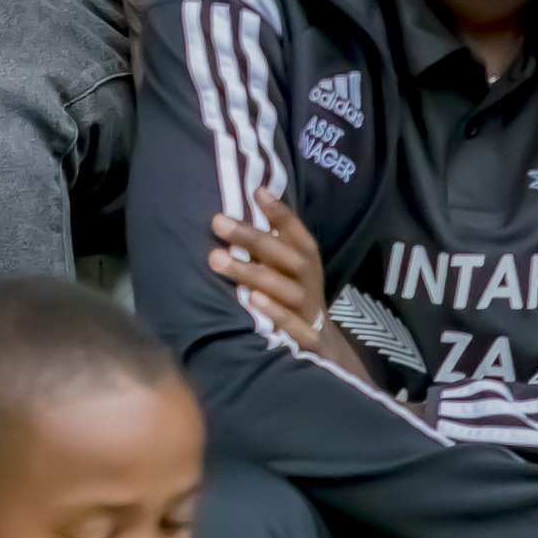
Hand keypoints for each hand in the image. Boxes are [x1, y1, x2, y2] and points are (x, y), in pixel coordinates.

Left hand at [211, 190, 365, 378]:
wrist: (321, 345)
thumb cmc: (292, 294)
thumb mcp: (287, 267)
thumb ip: (269, 242)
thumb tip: (243, 203)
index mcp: (307, 262)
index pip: (297, 234)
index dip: (281, 214)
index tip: (257, 192)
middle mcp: (309, 282)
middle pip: (285, 257)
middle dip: (252, 238)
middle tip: (217, 221)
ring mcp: (308, 311)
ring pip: (283, 289)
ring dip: (250, 273)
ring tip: (218, 259)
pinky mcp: (307, 339)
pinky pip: (293, 327)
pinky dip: (275, 313)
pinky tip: (252, 300)